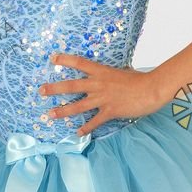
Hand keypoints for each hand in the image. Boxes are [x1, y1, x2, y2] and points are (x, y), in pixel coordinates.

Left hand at [38, 53, 160, 135]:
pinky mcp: (109, 111)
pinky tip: (77, 133)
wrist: (151, 89)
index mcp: (101, 71)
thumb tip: (107, 75)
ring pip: (78, 106)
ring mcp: (103, 98)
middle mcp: (98, 84)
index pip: (79, 63)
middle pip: (72, 86)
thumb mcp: (121, 71)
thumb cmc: (138, 79)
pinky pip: (94, 121)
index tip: (52, 58)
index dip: (65, 59)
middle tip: (41, 90)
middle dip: (55, 88)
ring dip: (63, 111)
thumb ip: (111, 74)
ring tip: (50, 115)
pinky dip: (85, 128)